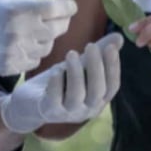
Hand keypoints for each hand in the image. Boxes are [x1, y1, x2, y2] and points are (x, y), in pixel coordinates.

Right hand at [0, 0, 77, 74]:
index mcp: (20, 10)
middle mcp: (19, 31)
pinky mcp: (9, 67)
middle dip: (61, 23)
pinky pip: (34, 61)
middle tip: (57, 20)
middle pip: (58, 29)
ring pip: (47, 47)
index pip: (58, 9)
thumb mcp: (6, 1)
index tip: (70, 7)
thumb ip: (33, 6)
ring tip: (30, 33)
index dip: (68, 8)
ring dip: (44, 40)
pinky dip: (32, 54)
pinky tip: (20, 46)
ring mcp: (14, 51)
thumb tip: (62, 11)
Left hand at [0, 34, 124, 132]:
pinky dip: (57, 83)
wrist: (31, 103)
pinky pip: (55, 99)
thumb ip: (99, 54)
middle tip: (91, 46)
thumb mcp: (81, 66)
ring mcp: (68, 113)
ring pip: (77, 95)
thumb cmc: (61, 83)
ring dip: (76, 73)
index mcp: (98, 100)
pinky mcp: (49, 111)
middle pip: (97, 91)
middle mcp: (87, 109)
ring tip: (71, 53)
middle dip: (96, 67)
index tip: (111, 47)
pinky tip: (56, 69)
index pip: (112, 87)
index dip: (113, 68)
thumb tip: (119, 37)